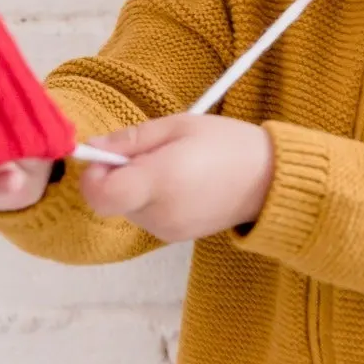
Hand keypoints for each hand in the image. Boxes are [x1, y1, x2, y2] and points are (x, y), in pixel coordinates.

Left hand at [77, 115, 274, 244]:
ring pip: (128, 207)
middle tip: (155, 152)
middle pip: (112, 199)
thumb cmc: (228, 146)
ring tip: (175, 167)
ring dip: (139, 187)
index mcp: (158, 181)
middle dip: (121, 174)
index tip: (109, 155)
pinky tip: (183, 184)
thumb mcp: (179, 125)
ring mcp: (167, 230)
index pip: (98, 194)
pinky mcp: (175, 238)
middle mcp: (158, 213)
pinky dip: (154, 200)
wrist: (270, 181)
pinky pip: (147, 216)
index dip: (94, 173)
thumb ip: (132, 138)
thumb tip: (93, 147)